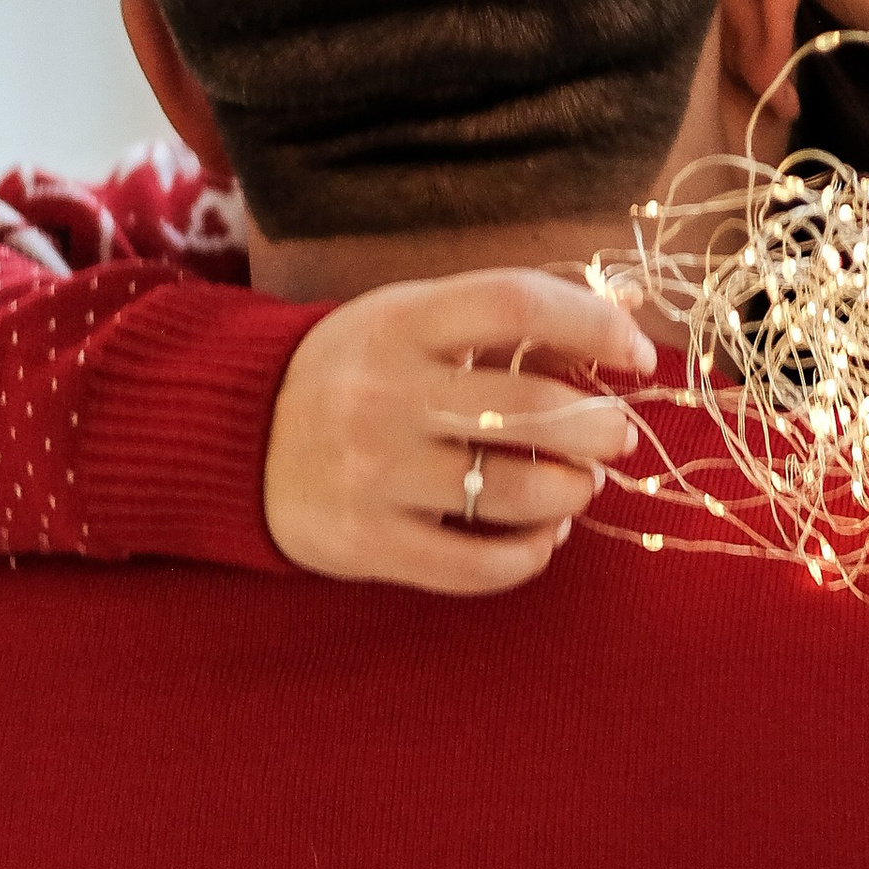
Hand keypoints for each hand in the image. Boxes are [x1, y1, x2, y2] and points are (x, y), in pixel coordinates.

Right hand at [264, 266, 655, 594]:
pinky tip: (541, 537)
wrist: (231, 435)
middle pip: (529, 405)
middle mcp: (386, 393)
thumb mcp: (409, 319)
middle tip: (615, 436)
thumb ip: (501, 318)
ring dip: (571, 492)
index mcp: (401, 321)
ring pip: (513, 491)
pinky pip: (474, 564)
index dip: (593, 325)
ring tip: (577, 486)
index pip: (516, 304)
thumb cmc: (353, 371)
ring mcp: (374, 473)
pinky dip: (528, 555)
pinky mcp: (367, 542)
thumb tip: (625, 312)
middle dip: (599, 426)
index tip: (638, 354)